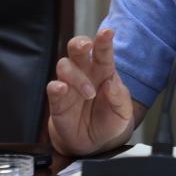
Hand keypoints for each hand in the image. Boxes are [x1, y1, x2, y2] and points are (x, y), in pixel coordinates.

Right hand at [47, 29, 134, 155]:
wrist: (94, 143)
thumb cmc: (110, 121)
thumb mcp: (123, 112)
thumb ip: (119, 98)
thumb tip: (111, 84)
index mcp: (104, 71)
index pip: (103, 51)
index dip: (104, 40)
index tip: (107, 32)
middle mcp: (85, 73)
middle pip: (77, 49)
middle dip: (80, 43)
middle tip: (86, 46)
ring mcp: (69, 85)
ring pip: (64, 66)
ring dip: (76, 76)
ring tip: (89, 93)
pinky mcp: (57, 101)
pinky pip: (52, 88)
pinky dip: (56, 87)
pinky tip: (63, 89)